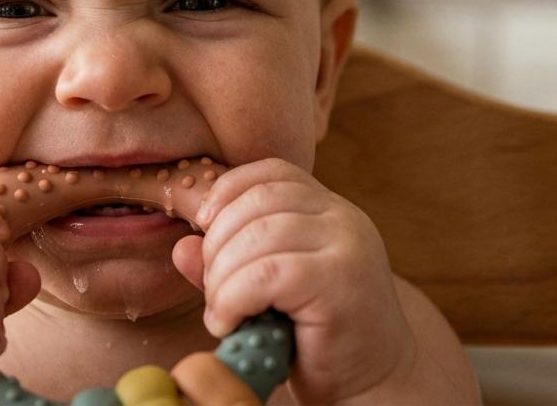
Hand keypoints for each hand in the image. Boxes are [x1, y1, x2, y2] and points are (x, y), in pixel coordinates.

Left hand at [171, 158, 416, 404]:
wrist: (374, 384)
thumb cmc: (317, 338)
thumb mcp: (266, 291)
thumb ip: (228, 263)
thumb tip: (181, 247)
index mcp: (329, 210)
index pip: (271, 172)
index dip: (228, 190)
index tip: (203, 226)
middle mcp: (343, 217)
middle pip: (257, 202)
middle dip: (217, 244)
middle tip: (213, 291)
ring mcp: (346, 245)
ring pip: (256, 237)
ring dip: (221, 278)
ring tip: (222, 313)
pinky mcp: (339, 279)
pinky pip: (265, 273)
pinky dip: (233, 299)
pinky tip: (231, 324)